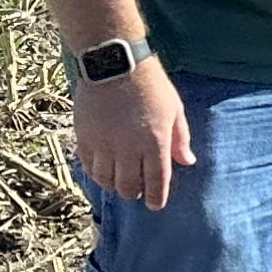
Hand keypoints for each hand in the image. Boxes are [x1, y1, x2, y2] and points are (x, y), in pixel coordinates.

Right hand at [73, 62, 195, 211]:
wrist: (115, 65)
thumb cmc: (151, 86)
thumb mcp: (174, 110)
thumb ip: (180, 139)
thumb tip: (187, 162)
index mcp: (154, 142)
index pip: (156, 180)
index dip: (157, 197)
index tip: (156, 206)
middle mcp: (128, 148)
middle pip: (129, 186)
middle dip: (135, 194)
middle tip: (139, 192)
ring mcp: (103, 144)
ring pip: (106, 180)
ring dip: (114, 185)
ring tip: (121, 182)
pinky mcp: (84, 138)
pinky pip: (88, 166)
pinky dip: (96, 174)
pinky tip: (103, 171)